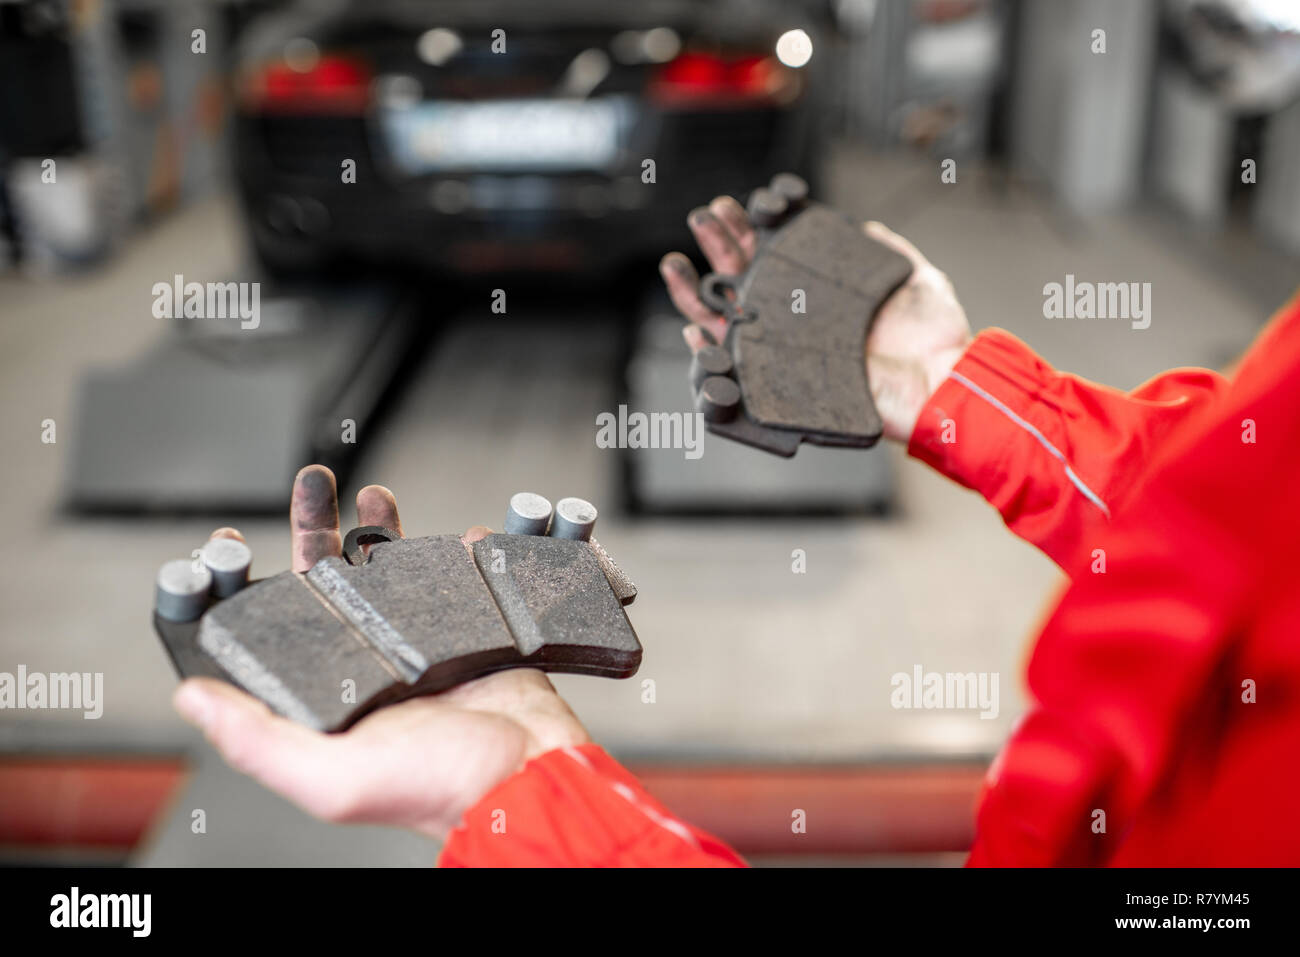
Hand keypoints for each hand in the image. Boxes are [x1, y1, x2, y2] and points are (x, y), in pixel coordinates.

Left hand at [172, 464, 589, 839]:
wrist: (531, 777)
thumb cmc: (436, 790)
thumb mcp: (333, 778)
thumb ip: (259, 741)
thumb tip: (191, 699)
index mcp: (329, 699)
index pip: (271, 633)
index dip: (244, 587)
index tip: (229, 546)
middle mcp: (368, 668)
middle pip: (327, 584)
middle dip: (313, 528)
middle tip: (311, 484)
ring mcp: (420, 647)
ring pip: (387, 574)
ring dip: (375, 528)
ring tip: (370, 492)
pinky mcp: (469, 634)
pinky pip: (454, 581)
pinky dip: (452, 551)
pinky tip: (450, 530)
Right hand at [659, 199, 972, 440]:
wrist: (943, 380)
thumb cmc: (936, 335)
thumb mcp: (916, 274)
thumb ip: (885, 249)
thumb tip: (863, 228)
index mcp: (823, 290)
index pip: (777, 253)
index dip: (755, 227)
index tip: (743, 204)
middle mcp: (800, 317)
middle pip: (743, 276)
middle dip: (718, 244)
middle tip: (704, 217)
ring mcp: (788, 349)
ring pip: (727, 317)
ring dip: (696, 290)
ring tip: (677, 262)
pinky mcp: (782, 382)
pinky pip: (734, 367)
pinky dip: (709, 348)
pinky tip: (692, 326)